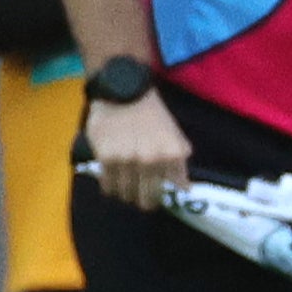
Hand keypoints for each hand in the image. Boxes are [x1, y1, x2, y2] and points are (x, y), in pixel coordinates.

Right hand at [83, 87, 189, 211]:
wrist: (123, 91)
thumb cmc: (152, 114)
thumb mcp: (175, 136)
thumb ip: (179, 164)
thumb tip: (184, 190)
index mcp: (172, 155)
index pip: (170, 192)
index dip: (162, 196)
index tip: (155, 195)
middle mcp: (152, 161)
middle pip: (147, 199)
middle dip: (143, 201)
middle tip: (138, 198)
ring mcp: (128, 160)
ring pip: (126, 194)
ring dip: (125, 195)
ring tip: (123, 188)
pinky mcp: (106, 158)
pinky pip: (108, 185)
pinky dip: (109, 188)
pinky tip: (110, 183)